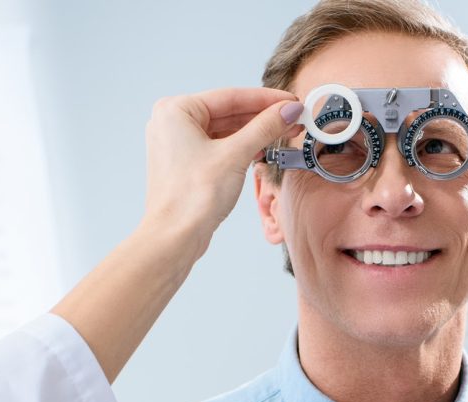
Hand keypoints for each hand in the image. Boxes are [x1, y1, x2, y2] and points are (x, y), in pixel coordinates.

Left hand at [142, 87, 303, 237]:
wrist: (175, 237)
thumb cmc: (193, 197)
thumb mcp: (235, 155)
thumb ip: (264, 128)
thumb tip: (289, 110)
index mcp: (176, 110)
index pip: (230, 97)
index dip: (266, 99)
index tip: (292, 101)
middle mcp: (173, 123)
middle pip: (228, 113)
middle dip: (262, 118)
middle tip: (294, 117)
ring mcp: (178, 145)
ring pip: (224, 131)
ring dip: (254, 134)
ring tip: (284, 132)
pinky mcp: (186, 165)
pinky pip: (219, 148)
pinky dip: (241, 149)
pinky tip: (262, 150)